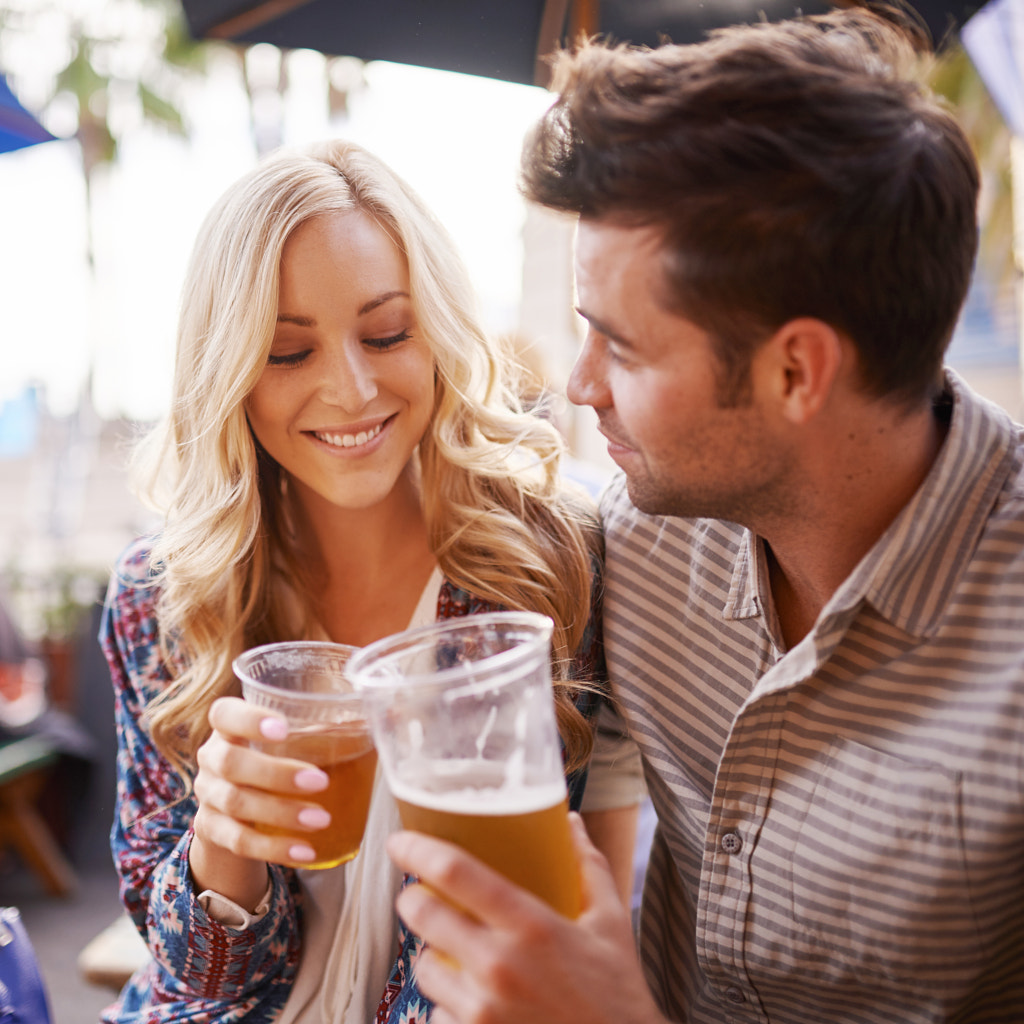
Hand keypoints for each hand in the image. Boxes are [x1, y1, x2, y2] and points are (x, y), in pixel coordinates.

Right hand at [190, 696, 329, 906]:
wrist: (235, 816)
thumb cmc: (276, 765)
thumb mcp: (291, 744)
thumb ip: (327, 729)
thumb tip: (391, 712)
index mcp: (230, 728)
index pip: (224, 713)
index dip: (249, 718)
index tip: (284, 727)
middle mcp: (212, 759)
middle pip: (231, 762)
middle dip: (277, 773)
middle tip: (320, 781)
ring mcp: (208, 797)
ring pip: (237, 804)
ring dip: (282, 813)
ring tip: (322, 819)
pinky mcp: (212, 833)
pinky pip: (240, 842)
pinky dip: (275, 848)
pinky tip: (306, 852)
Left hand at [386, 812, 668, 1023]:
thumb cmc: (618, 994)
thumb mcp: (611, 923)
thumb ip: (588, 867)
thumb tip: (572, 823)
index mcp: (531, 925)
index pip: (455, 872)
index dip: (417, 850)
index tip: (401, 841)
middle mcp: (499, 966)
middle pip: (423, 915)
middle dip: (413, 899)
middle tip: (422, 895)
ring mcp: (482, 1012)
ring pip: (424, 967)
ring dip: (432, 954)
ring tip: (456, 952)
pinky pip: (438, 1015)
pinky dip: (448, 1004)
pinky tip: (474, 1000)